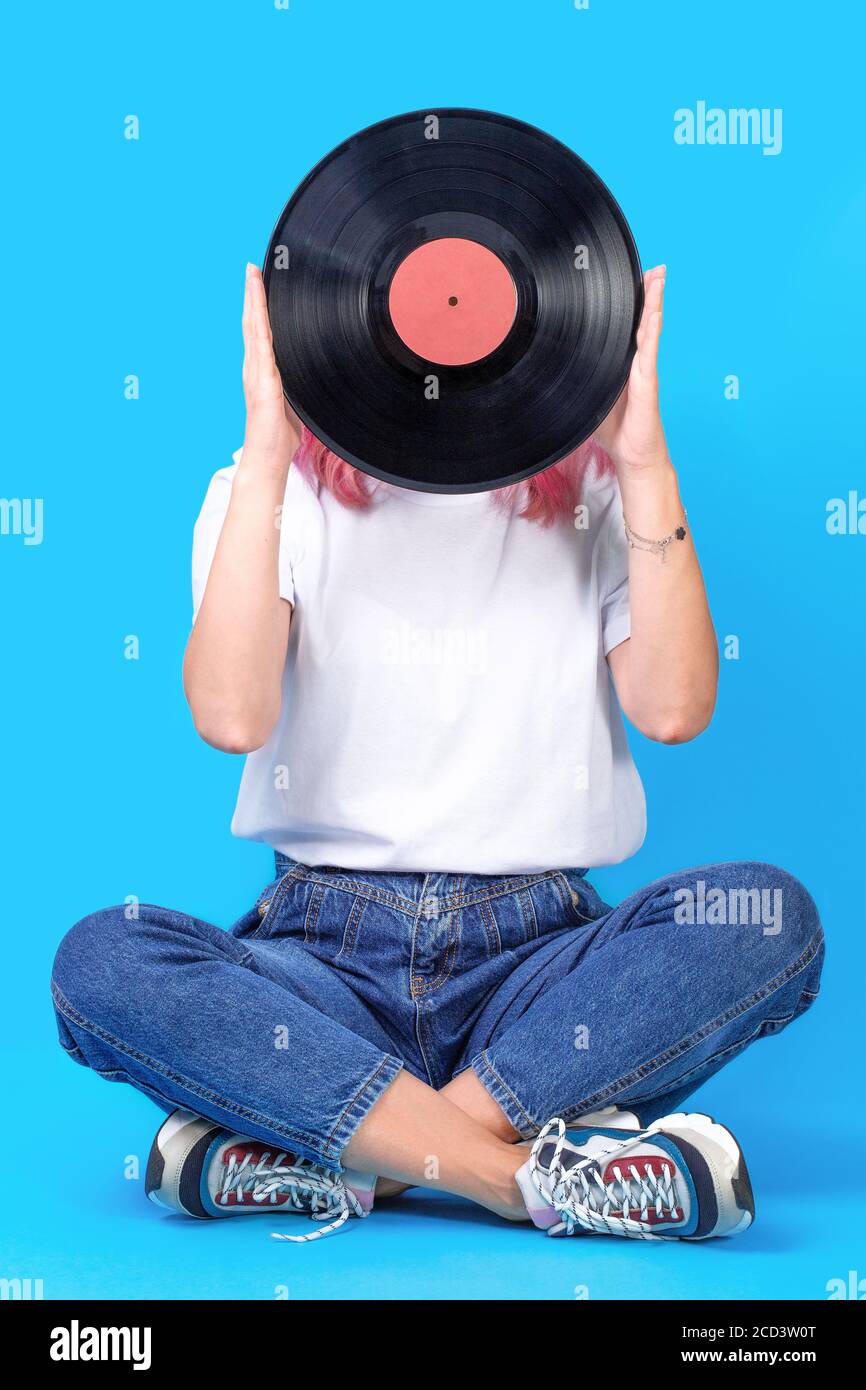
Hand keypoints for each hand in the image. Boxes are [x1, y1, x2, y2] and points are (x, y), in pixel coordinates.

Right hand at [241, 262, 300, 470]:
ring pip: (253, 328)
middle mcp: (255, 369)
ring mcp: (256, 374)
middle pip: (252, 323)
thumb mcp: (295, 401)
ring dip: (252, 301)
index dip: (258, 306)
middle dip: (252, 294)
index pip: (260, 332)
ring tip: (252, 276)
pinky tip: (257, 308)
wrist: (268, 459)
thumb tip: (314, 371)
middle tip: (252, 267)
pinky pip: (261, 347)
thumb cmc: (280, 437)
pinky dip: (258, 324)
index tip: (258, 282)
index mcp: (262, 372)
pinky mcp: (262, 383)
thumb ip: (298, 383)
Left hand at [592, 265, 668, 471]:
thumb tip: (550, 368)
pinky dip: (652, 332)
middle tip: (656, 268)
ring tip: (659, 279)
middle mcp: (637, 363)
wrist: (633, 457)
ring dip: (655, 303)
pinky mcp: (648, 385)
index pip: (630, 327)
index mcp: (625, 364)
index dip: (634, 303)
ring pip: (650, 331)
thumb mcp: (589, 397)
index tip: (635, 278)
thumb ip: (578, 379)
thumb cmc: (614, 430)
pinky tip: (655, 314)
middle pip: (645, 321)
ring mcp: (645, 372)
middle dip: (651, 293)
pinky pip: (649, 355)